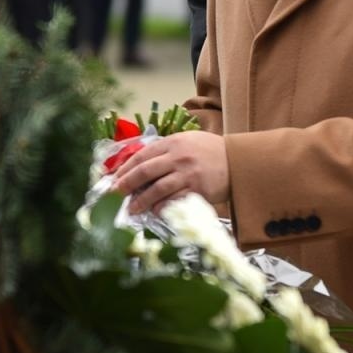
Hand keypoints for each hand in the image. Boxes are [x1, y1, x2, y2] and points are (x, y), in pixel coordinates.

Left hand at [113, 131, 229, 215]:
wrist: (239, 161)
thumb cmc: (211, 152)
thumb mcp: (187, 142)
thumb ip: (166, 151)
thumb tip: (139, 165)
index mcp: (173, 143)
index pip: (141, 156)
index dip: (124, 169)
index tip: (114, 179)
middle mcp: (178, 157)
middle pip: (144, 172)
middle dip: (125, 185)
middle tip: (114, 194)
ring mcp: (188, 174)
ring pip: (156, 189)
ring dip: (141, 201)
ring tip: (131, 209)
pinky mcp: (197, 190)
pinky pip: (173, 201)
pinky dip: (161, 207)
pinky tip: (154, 211)